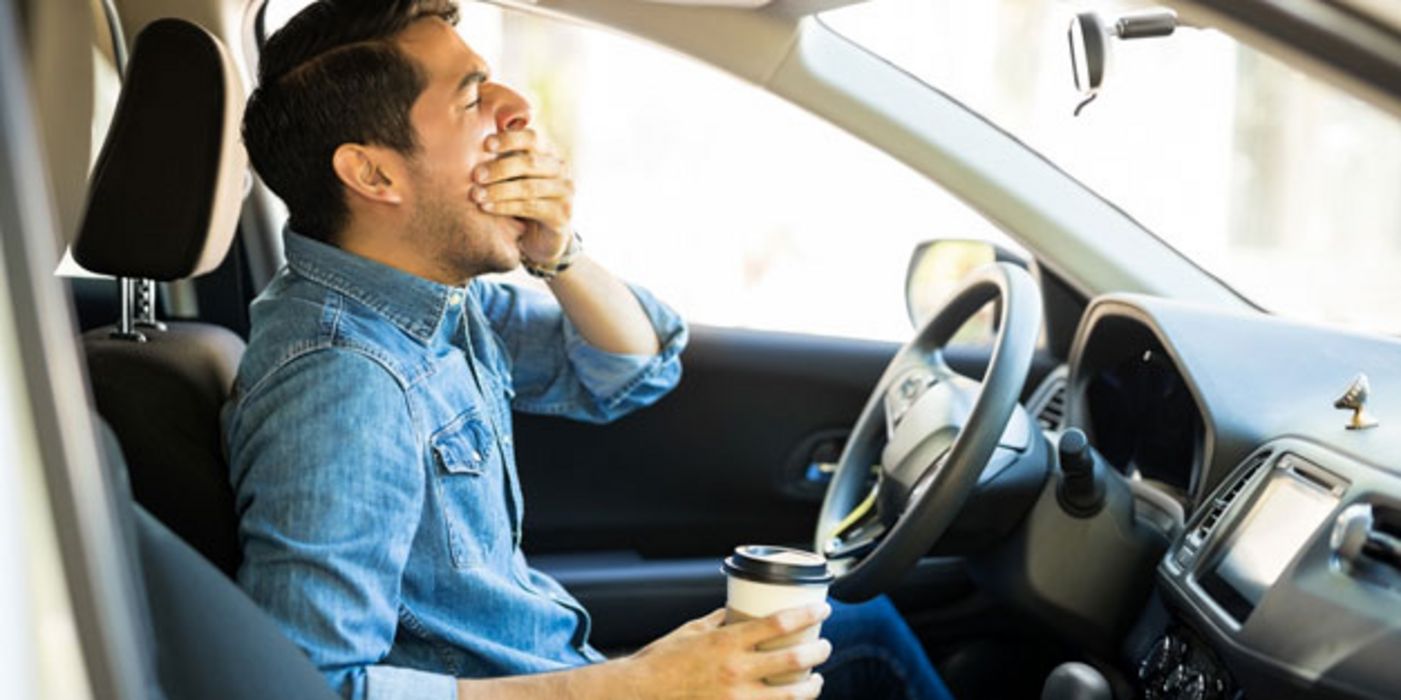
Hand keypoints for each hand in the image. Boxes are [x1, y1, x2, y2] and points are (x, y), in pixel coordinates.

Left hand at [471, 128, 573, 263]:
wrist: (544, 236)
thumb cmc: (523, 198)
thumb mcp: (515, 175)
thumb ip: (503, 156)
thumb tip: (471, 137)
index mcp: (549, 152)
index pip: (532, 138)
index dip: (510, 139)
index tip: (486, 144)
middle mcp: (561, 169)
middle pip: (530, 162)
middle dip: (499, 168)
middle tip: (475, 175)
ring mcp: (565, 192)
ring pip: (528, 187)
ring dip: (498, 190)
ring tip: (476, 194)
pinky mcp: (562, 214)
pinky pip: (530, 207)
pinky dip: (505, 207)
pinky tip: (487, 207)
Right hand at [614, 603, 832, 699]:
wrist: (641, 693)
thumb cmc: (663, 660)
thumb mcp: (694, 630)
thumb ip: (722, 620)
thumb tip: (742, 609)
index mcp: (727, 642)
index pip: (779, 623)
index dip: (808, 614)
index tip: (823, 610)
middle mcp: (736, 671)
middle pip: (794, 659)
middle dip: (819, 651)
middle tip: (825, 645)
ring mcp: (737, 699)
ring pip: (791, 696)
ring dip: (812, 686)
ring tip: (817, 679)